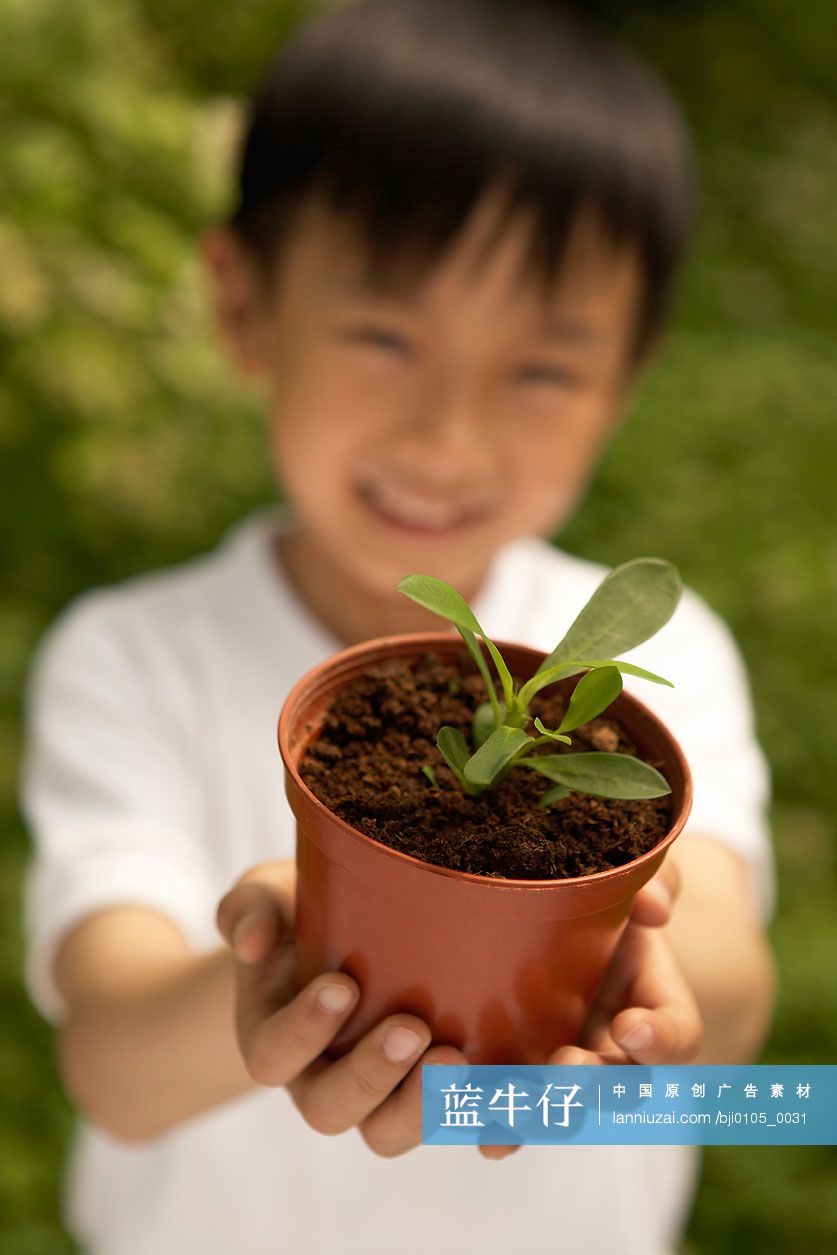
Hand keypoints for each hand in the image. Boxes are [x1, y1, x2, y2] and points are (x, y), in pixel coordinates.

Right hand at [216, 860, 473, 1158]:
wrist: (350, 931)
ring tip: (459, 1059)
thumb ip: (251, 908)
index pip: (274, 1055)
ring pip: (391, 1132)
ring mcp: (378, 1095)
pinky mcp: (434, 1096)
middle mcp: (322, 1079)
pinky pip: (459, 1126)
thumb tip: (253, 942)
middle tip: (410, 1027)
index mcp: (276, 1038)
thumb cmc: (303, 912)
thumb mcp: (268, 895)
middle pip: (333, 1110)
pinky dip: (492, 1123)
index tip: (340, 986)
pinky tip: (529, 1099)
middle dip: (372, 1074)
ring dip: (426, 1105)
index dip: (304, 1030)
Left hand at [481, 857, 702, 1160]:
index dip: (660, 1039)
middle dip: (596, 1084)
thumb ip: (655, 884)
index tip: (631, 1027)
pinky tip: (482, 1137)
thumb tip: (651, 906)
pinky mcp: (525, 1075)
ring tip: (510, 1116)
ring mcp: (573, 1069)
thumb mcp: (637, 878)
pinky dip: (502, 1128)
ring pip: (568, 1111)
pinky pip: (518, 1112)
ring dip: (543, 1116)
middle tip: (568, 1065)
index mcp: (656, 1004)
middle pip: (621, 1089)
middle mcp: (619, 1051)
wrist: (563, 916)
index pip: (677, 1034)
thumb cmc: (610, 897)